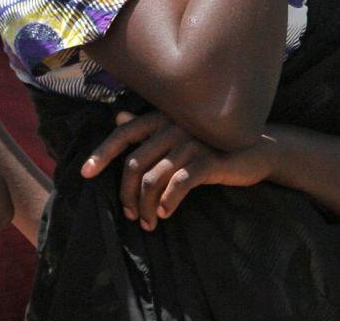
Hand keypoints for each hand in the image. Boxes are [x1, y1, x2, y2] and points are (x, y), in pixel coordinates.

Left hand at [83, 112, 272, 229]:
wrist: (254, 152)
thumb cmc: (211, 144)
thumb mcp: (179, 134)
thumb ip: (149, 128)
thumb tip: (118, 118)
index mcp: (163, 118)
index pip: (124, 134)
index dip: (102, 153)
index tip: (85, 174)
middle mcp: (174, 126)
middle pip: (134, 164)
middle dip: (127, 195)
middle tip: (131, 215)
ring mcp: (191, 142)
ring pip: (153, 179)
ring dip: (146, 206)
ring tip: (149, 222)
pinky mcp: (208, 159)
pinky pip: (179, 184)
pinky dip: (168, 201)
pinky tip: (166, 213)